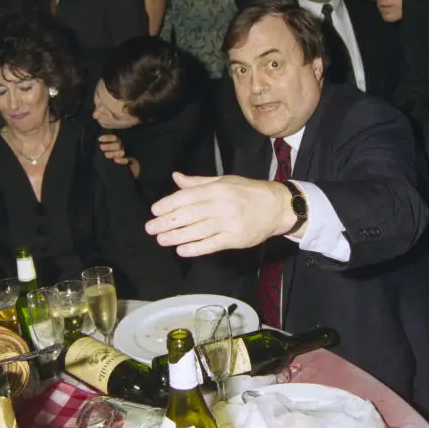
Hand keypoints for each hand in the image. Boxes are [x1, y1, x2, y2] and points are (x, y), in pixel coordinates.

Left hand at [98, 134, 139, 177]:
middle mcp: (121, 149)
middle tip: (101, 147)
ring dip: (113, 152)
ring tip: (106, 155)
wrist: (121, 178)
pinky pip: (125, 160)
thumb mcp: (104, 158)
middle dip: (109, 145)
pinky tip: (116, 160)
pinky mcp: (130, 163)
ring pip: (120, 150)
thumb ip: (103, 151)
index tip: (100, 139)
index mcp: (116, 146)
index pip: (114, 138)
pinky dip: (121, 160)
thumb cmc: (110, 166)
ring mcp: (126, 155)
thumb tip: (97, 143)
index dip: (108, 137)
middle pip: (117, 144)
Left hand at [146, 172, 294, 256]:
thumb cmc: (248, 192)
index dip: (170, 204)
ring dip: (177, 236)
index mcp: (218, 189)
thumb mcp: (224, 181)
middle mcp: (222, 205)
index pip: (188, 196)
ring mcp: (229, 223)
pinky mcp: (236, 239)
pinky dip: (196, 248)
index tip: (155, 210)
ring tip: (161, 239)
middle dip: (168, 221)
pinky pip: (213, 244)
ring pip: (199, 230)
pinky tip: (182, 250)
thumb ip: (199, 182)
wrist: (277, 207)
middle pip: (190, 214)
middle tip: (151, 228)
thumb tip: (176, 177)